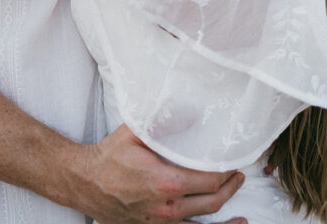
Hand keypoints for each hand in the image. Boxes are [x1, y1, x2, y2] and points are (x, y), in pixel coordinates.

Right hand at [74, 125, 245, 223]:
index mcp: (166, 182)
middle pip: (212, 202)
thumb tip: (194, 113)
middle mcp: (167, 208)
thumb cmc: (110, 156)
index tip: (234, 161)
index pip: (209, 179)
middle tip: (239, 176)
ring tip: (242, 216)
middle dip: (230, 188)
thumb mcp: (135, 132)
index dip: (226, 171)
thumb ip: (165, 123)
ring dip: (226, 219)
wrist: (85, 182)